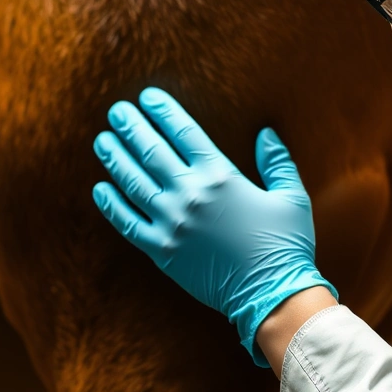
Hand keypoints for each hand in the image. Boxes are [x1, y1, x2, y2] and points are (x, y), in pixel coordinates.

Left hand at [91, 87, 336, 365]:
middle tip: (116, 111)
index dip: (163, 111)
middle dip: (131, 127)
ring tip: (102, 140)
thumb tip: (266, 133)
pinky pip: (127, 223)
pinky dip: (111, 205)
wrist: (272, 295)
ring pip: (133, 182)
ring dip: (115, 158)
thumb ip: (277, 161)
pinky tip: (100, 189)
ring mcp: (172, 222)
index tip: (147, 97)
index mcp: (220, 176)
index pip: (183, 132)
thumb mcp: (291, 197)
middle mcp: (190, 194)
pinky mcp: (161, 250)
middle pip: (151, 151)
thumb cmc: (286, 245)